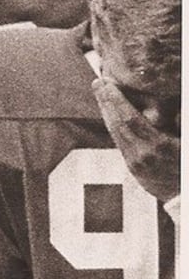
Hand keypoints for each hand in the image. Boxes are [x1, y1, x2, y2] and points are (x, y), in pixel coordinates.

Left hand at [92, 73, 179, 205]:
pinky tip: (111, 115)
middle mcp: (142, 155)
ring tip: (101, 94)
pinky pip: (120, 143)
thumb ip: (181, 120)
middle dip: (106, 102)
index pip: (129, 119)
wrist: (188, 196)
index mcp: (158, 147)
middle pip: (117, 124)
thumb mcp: (187, 141)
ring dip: (106, 112)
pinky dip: (113, 126)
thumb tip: (175, 105)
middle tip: (97, 82)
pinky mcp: (134, 169)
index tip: (107, 83)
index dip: (116, 100)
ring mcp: (136, 164)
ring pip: (115, 134)